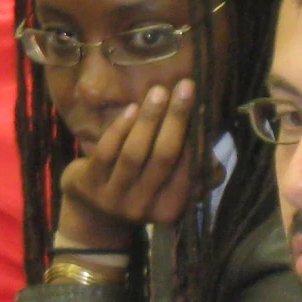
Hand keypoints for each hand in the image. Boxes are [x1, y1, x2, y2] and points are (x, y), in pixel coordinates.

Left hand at [56, 79, 205, 250]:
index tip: (202, 104)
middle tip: (186, 86)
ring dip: (149, 118)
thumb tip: (213, 149)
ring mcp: (113, 198)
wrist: (95, 216)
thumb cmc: (142, 190)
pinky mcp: (89, 185)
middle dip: (176, 119)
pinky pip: (107, 151)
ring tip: (159, 90)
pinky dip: (121, 128)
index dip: (196, 136)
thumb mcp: (169, 188)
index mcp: (170, 209)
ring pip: (134, 153)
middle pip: (164, 158)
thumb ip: (193, 172)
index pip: (188, 170)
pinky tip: (132, 108)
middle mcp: (143, 208)